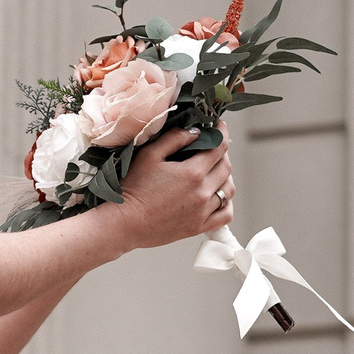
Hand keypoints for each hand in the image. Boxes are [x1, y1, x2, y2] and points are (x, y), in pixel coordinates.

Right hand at [103, 128, 233, 253]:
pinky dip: (227, 204)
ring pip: (228, 190)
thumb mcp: (149, 155)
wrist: (124, 222)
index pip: (219, 147)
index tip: (219, 126)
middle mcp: (202, 192)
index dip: (222, 132)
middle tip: (213, 147)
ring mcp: (202, 212)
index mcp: (192, 173)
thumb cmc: (132, 188)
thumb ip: (174, 139)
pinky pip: (225, 215)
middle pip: (226, 167)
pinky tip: (217, 197)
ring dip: (226, 177)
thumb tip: (195, 131)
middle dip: (222, 153)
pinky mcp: (198, 227)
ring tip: (215, 172)